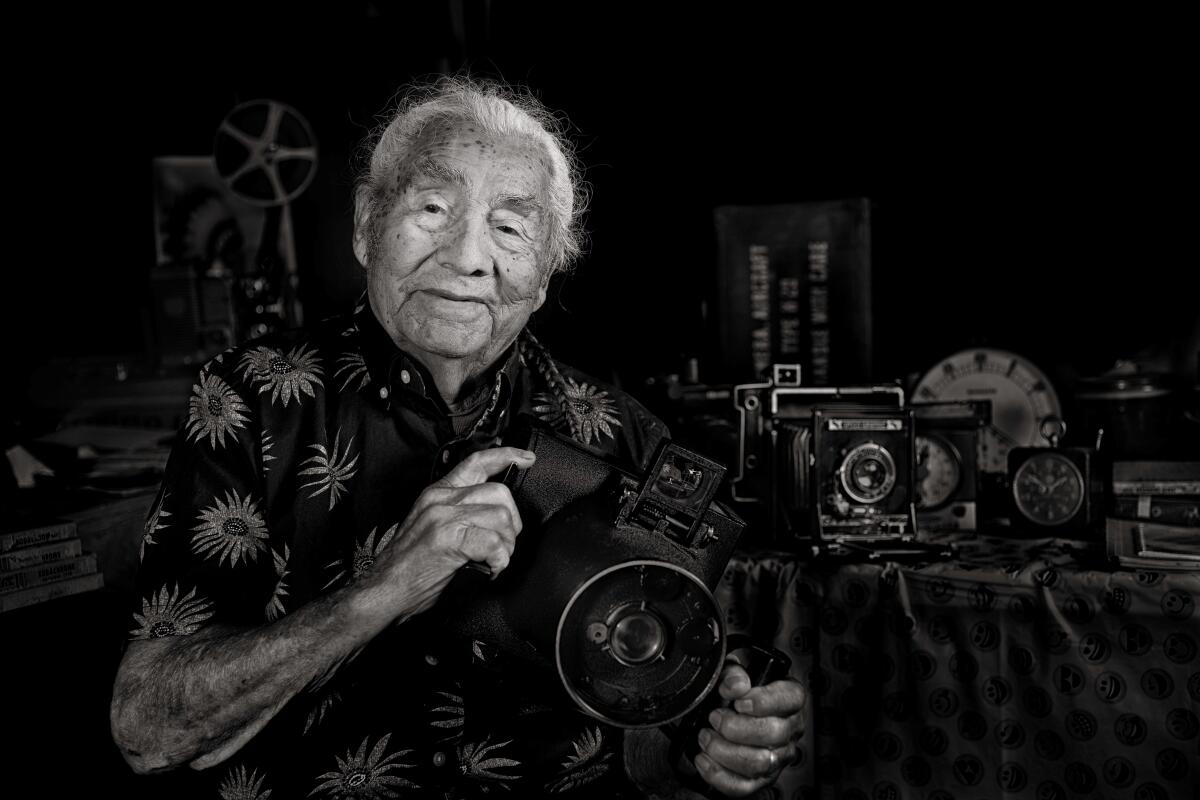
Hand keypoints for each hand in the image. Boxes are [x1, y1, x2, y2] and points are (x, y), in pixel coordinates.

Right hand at [360, 447, 534, 621]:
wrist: (383, 591)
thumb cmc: (409, 568)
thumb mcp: (434, 529)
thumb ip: (462, 515)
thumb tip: (497, 518)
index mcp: (437, 494)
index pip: (476, 462)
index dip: (506, 455)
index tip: (526, 458)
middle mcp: (440, 499)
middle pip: (499, 493)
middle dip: (511, 524)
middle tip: (502, 547)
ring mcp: (442, 516)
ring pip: (500, 517)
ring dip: (506, 545)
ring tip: (493, 561)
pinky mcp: (446, 537)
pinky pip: (492, 542)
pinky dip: (499, 560)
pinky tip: (489, 569)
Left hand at [693, 664, 806, 795]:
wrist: (722, 715)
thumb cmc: (732, 693)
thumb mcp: (730, 673)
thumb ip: (732, 672)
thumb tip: (736, 683)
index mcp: (788, 699)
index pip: (791, 698)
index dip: (765, 700)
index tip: (739, 701)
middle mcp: (788, 729)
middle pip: (773, 734)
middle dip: (736, 727)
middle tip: (715, 717)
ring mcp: (777, 757)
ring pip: (759, 763)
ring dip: (724, 751)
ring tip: (706, 737)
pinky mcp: (760, 779)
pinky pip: (743, 786)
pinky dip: (719, 774)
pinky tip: (704, 759)